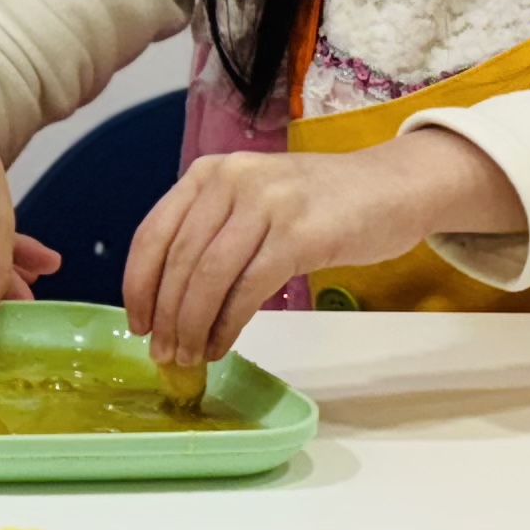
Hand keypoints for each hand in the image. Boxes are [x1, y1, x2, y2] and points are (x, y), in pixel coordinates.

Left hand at [123, 147, 433, 363]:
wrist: (392, 187)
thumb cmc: (319, 203)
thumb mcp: (253, 201)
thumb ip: (212, 233)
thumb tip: (168, 298)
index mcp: (208, 172)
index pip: (153, 233)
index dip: (138, 284)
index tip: (137, 323)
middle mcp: (230, 181)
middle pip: (179, 261)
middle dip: (167, 316)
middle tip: (164, 353)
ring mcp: (266, 204)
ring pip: (209, 277)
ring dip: (193, 326)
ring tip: (190, 357)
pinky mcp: (300, 233)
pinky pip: (248, 288)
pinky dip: (228, 324)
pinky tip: (222, 345)